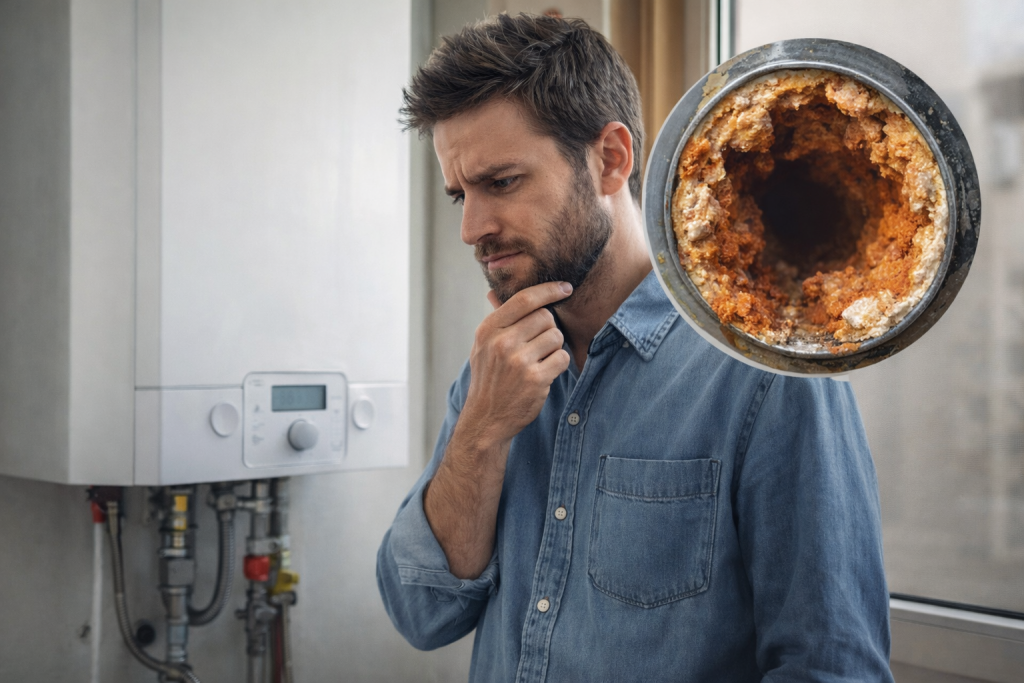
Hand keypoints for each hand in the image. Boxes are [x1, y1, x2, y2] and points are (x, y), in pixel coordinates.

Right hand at [458, 281, 572, 457]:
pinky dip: (558, 364)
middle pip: (545, 317)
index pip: (525, 299)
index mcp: (488, 330)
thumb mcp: (482, 346)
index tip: (564, 287)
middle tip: (538, 345)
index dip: (549, 289)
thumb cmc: (488, 379)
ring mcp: (518, 361)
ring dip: (554, 348)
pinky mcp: (535, 379)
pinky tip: (544, 373)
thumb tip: (494, 292)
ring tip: (538, 360)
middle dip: (548, 329)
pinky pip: (562, 358)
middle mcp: (502, 343)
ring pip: (556, 336)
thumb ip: (496, 320)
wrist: (486, 419)